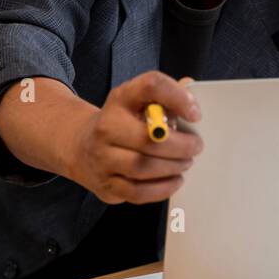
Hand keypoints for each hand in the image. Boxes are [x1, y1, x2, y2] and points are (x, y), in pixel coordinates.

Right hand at [66, 71, 203, 203]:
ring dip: (173, 167)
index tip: (196, 114)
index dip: (177, 98)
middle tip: (196, 147)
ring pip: (142, 167)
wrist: (82, 146)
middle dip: (180, 146)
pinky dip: (162, 189)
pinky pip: (138, 192)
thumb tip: (191, 88)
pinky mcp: (105, 184)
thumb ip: (166, 95)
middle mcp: (106, 126)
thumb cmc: (122, 122)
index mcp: (120, 99)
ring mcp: (102, 158)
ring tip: (185, 163)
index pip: (150, 87)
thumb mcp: (139, 101)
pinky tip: (175, 180)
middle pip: (148, 138)